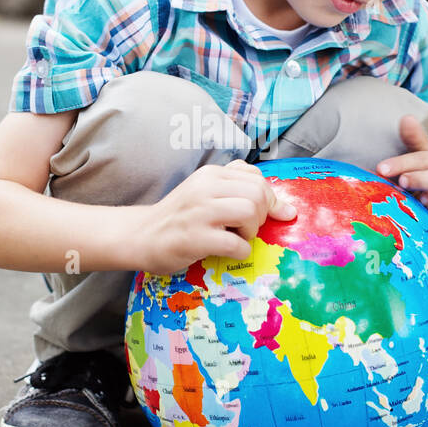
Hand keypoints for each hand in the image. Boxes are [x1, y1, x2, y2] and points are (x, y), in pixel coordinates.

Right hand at [135, 159, 296, 274]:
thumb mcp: (205, 193)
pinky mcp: (196, 238)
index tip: (262, 214)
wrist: (141, 236)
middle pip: (257, 193)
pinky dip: (240, 251)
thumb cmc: (179, 218)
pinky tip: (226, 251)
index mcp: (210, 174)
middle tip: (244, 228)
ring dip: (251, 231)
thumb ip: (239, 190)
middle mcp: (205, 188)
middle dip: (260, 215)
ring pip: (250, 212)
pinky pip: (237, 244)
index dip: (268, 199)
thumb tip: (286, 209)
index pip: (256, 178)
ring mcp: (199, 212)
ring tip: (235, 237)